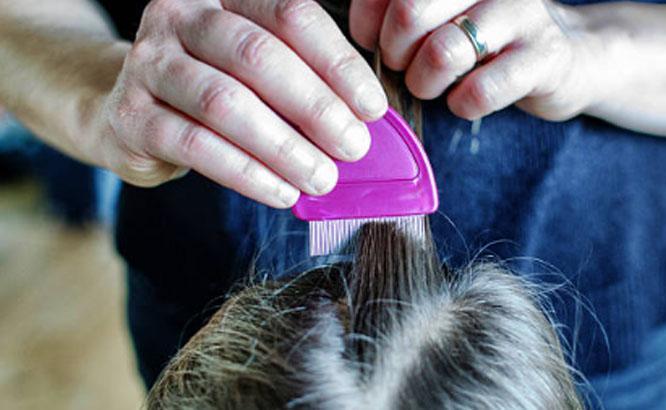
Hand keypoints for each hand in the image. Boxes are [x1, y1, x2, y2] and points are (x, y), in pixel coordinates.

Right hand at [95, 0, 387, 207]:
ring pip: (226, 103)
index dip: (338, 63)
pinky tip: (282, 192)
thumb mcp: (255, 72)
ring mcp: (148, 64)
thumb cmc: (212, 88)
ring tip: (323, 178)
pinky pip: (197, 146)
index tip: (372, 108)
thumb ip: (302, 83)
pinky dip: (247, 174)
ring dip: (284, 147)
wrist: (129, 112)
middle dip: (315, 106)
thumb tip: (362, 123)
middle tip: (353, 147)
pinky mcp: (131, 117)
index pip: (290, 15)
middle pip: (257, 56)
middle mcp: (179, 16)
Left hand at [349, 0, 597, 120]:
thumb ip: (395, 12)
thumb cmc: (481, 38)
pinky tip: (467, 100)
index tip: (374, 42)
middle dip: (395, 53)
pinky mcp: (543, 57)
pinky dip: (463, 105)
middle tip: (405, 65)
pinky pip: (481, 90)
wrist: (561, 56)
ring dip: (425, 82)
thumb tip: (358, 34)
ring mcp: (521, 13)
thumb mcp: (438, 15)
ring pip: (443, 52)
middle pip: (409, 13)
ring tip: (433, 85)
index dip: (366, 21)